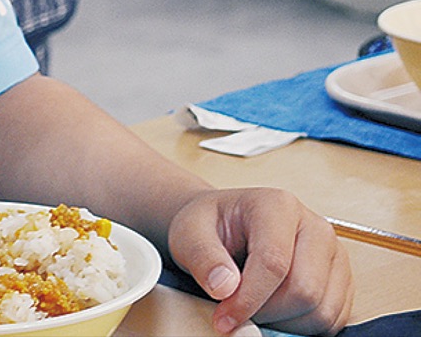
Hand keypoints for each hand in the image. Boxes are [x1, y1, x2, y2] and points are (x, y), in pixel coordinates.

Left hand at [168, 188, 353, 335]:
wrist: (223, 226)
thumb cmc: (209, 226)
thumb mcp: (189, 233)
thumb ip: (202, 257)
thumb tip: (225, 287)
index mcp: (278, 206)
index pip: (274, 263)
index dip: (248, 299)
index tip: (224, 319)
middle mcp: (315, 227)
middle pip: (304, 291)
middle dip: (266, 313)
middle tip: (236, 312)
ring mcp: (334, 255)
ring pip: (321, 311)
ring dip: (284, 323)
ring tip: (254, 307)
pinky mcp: (341, 281)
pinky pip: (332, 320)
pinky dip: (301, 327)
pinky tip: (274, 311)